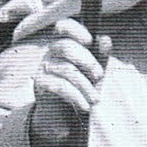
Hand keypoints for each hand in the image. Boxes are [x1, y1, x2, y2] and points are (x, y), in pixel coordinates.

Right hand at [28, 18, 111, 146]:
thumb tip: (105, 39)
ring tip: (95, 100)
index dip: (75, 29)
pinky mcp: (40, 84)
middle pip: (65, 46)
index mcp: (64, 44)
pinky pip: (60, 86)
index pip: (63, 26)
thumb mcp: (94, 73)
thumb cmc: (80, 89)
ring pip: (66, 69)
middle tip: (99, 76)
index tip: (89, 40)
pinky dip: (76, 96)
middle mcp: (51, 53)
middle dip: (87, 60)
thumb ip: (100, 56)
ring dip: (85, 86)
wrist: (63, 119)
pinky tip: (85, 106)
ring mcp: (44, 68)